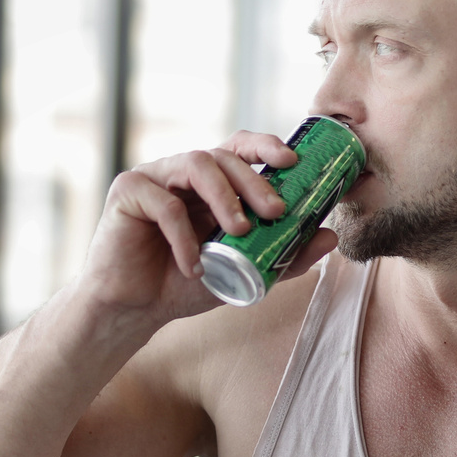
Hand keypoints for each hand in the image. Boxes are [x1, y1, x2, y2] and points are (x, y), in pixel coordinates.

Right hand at [80, 131, 336, 323]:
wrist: (133, 310)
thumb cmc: (183, 285)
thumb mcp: (242, 273)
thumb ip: (284, 257)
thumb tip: (330, 237)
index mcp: (209, 183)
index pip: (240, 148)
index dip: (266, 145)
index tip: (292, 162)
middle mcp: (182, 172)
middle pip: (223, 155)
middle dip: (255, 180)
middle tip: (277, 211)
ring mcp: (153, 178)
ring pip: (195, 164)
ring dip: (224, 196)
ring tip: (241, 232)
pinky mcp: (126, 192)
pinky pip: (163, 203)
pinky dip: (183, 235)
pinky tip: (193, 265)